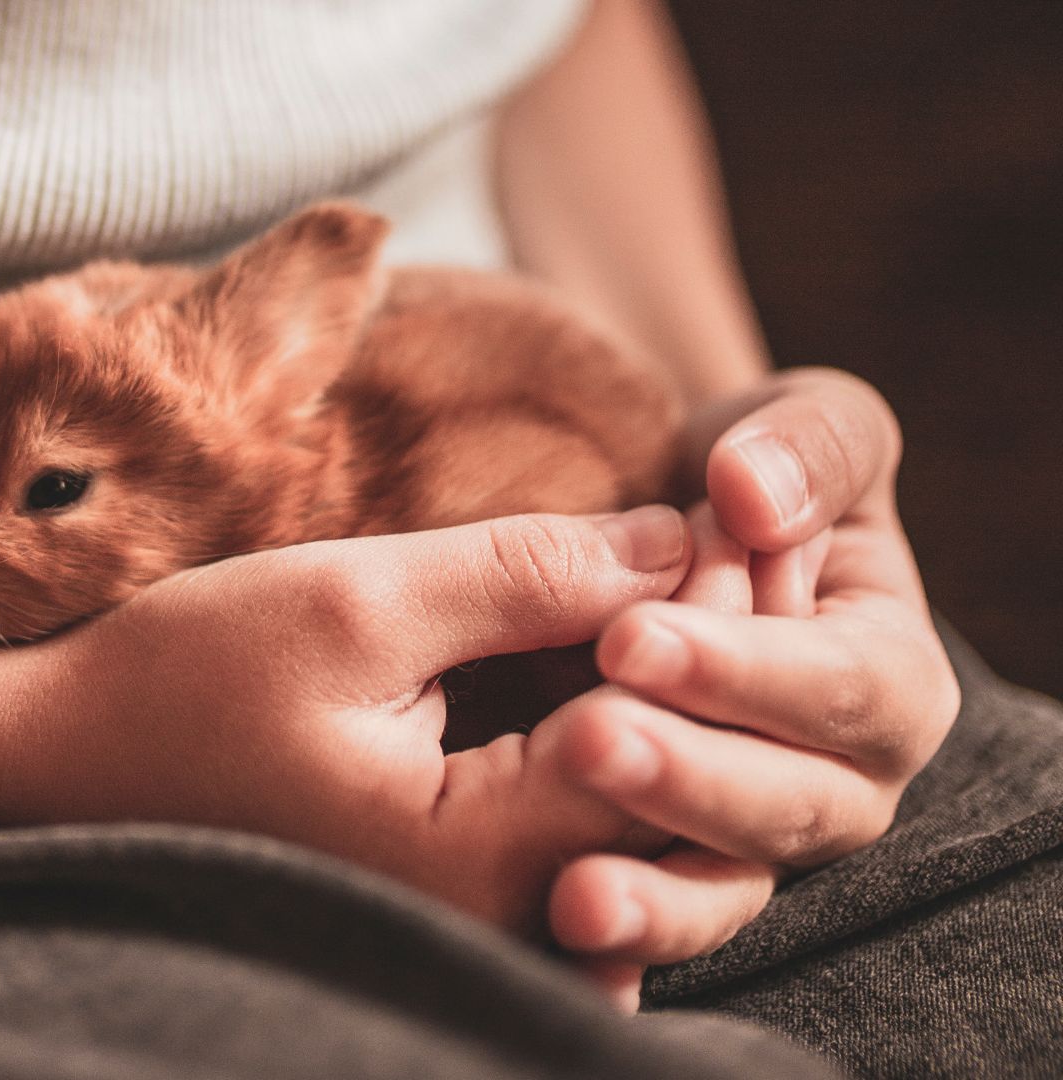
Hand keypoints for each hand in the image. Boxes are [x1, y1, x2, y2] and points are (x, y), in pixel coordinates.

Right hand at [6, 507, 690, 934]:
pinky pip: (585, 833)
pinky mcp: (457, 893)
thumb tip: (684, 540)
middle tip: (760, 560)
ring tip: (708, 601)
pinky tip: (622, 666)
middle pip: (683, 802)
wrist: (59, 756)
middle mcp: (495, 920)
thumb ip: (529, 573)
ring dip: (686, 710)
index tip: (751, 522)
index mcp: (474, 860)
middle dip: (728, 676)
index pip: (669, 742)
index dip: (725, 624)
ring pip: (646, 825)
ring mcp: (477, 920)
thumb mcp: (355, 600)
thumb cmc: (183, 677)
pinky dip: (625, 748)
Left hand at [546, 369, 959, 996]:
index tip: (630, 638)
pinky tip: (554, 942)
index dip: (748, 669)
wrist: (654, 526)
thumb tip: (755, 495)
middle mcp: (838, 777)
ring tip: (572, 893)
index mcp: (890, 675)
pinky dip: (613, 938)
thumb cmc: (741, 474)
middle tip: (587, 741)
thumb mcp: (790, 431)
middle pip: (794, 810)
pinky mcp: (664, 870)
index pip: (850, 692)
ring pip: (725, 888)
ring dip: (655, 894)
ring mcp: (747, 836)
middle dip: (693, 779)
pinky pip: (651, 920)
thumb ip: (808, 448)